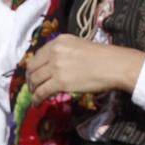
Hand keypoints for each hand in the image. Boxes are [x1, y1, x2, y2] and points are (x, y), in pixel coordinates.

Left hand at [24, 35, 144, 102]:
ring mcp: (56, 66)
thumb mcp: (79, 46)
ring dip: (33, 90)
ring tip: (35, 96)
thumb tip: (56, 64)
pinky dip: (36, 99)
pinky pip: (42, 92)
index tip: (34, 74)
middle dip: (30, 79)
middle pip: (33, 67)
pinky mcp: (60, 81)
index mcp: (59, 41)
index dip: (33, 66)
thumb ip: (65, 51)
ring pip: (35, 80)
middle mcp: (54, 51)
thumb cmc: (103, 57)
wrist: (113, 65)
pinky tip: (37, 104)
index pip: (38, 54)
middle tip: (32, 86)